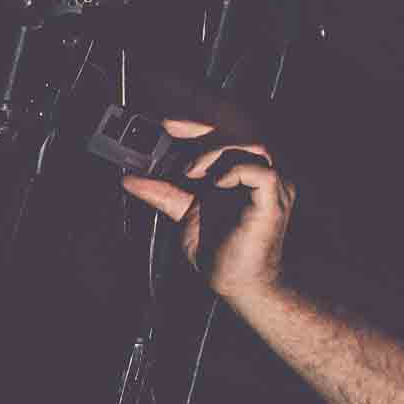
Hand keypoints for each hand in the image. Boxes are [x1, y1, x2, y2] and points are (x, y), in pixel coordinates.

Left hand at [117, 115, 299, 301]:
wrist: (237, 283)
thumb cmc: (220, 251)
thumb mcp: (184, 214)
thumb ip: (162, 193)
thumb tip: (129, 179)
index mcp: (240, 170)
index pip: (227, 129)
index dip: (198, 120)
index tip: (167, 122)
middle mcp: (259, 171)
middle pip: (243, 126)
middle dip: (204, 121)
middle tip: (170, 126)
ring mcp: (272, 184)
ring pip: (253, 144)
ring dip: (216, 150)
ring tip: (191, 171)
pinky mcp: (274, 201)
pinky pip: (260, 172)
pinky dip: (233, 172)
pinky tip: (215, 184)